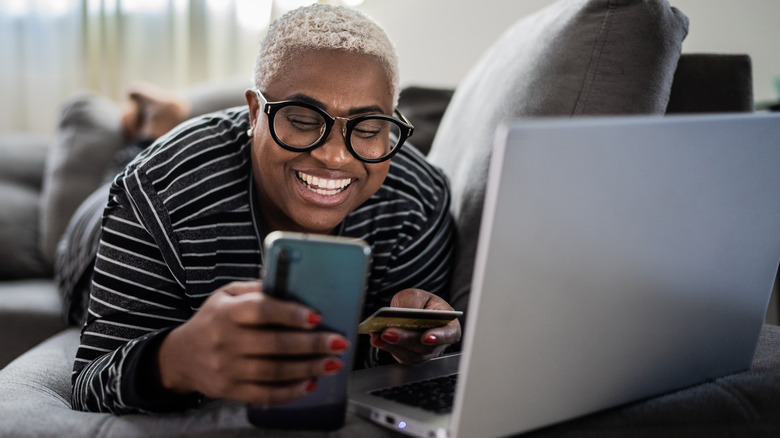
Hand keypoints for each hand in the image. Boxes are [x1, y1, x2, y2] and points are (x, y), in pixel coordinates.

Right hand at [157, 281, 348, 405]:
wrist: (180, 357)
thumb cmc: (212, 320)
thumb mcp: (226, 295)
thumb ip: (256, 290)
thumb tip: (293, 285)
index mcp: (227, 312)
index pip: (261, 311)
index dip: (290, 314)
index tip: (317, 316)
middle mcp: (225, 341)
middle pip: (274, 344)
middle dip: (311, 344)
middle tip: (338, 342)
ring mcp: (227, 368)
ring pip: (273, 372)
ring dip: (307, 368)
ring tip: (332, 363)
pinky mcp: (230, 390)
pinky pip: (264, 394)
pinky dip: (290, 391)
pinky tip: (310, 383)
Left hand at [369, 289, 461, 364]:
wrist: (415, 310)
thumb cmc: (421, 303)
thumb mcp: (418, 296)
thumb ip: (412, 304)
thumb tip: (401, 313)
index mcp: (449, 325)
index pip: (449, 334)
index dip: (439, 337)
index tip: (426, 337)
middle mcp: (439, 343)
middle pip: (424, 347)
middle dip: (404, 340)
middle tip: (388, 333)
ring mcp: (424, 353)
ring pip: (410, 354)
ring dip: (392, 346)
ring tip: (377, 336)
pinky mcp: (410, 357)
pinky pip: (399, 355)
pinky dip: (387, 347)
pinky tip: (376, 339)